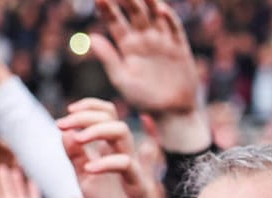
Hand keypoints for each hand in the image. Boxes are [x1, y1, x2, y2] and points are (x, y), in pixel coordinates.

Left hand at [58, 98, 173, 197]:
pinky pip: (125, 164)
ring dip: (96, 130)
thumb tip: (66, 132)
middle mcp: (123, 152)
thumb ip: (75, 156)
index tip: (66, 115)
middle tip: (62, 124)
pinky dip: (105, 162)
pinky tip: (89, 169)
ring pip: (121, 132)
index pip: (106, 114)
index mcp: (111, 148)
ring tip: (77, 139)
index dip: (88, 106)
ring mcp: (132, 166)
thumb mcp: (84, 177)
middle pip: (111, 117)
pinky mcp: (137, 184)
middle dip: (85, 115)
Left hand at [90, 0, 201, 115]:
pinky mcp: (179, 47)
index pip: (114, 21)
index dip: (107, 7)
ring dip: (148, 1)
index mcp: (127, 46)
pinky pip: (174, 28)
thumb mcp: (122, 80)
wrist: (171, 113)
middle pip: (134, 12)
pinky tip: (160, 9)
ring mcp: (162, 41)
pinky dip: (168, 17)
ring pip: (154, 14)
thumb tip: (91, 37)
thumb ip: (108, 58)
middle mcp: (144, 39)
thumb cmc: (144, 100)